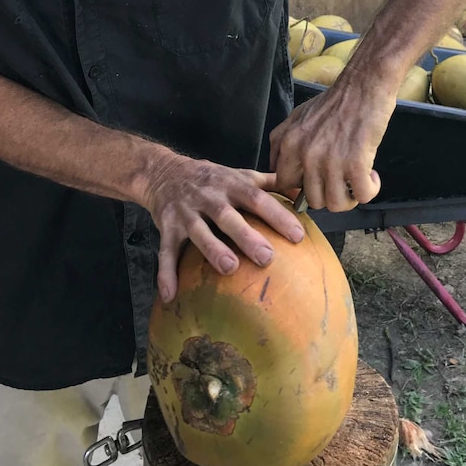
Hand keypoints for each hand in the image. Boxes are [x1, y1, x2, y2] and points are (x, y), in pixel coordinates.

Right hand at [142, 154, 304, 302]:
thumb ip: (271, 182)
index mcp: (231, 184)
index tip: (297, 235)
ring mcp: (186, 212)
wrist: (163, 171)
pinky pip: (165, 250)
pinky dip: (166, 272)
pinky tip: (170, 294)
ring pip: (198, 231)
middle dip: (246, 236)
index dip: (277, 215)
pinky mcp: (166, 226)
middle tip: (267, 258)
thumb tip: (302, 192)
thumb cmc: (212, 178)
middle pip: (228, 216)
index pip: (257, 198)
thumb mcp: (241, 174)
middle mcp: (208, 196)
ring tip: (229, 268)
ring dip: (212, 249)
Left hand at [269, 77, 389, 210]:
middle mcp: (306, 155)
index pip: (285, 184)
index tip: (318, 183)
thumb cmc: (335, 101)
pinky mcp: (356, 164)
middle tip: (342, 181)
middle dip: (329, 194)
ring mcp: (330, 161)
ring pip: (336, 204)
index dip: (302, 187)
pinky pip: (362, 196)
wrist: (364, 85)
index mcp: (289, 144)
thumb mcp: (297, 116)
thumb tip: (277, 167)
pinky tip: (371, 175)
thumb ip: (282, 141)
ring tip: (357, 180)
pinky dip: (369, 190)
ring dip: (350, 197)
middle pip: (313, 200)